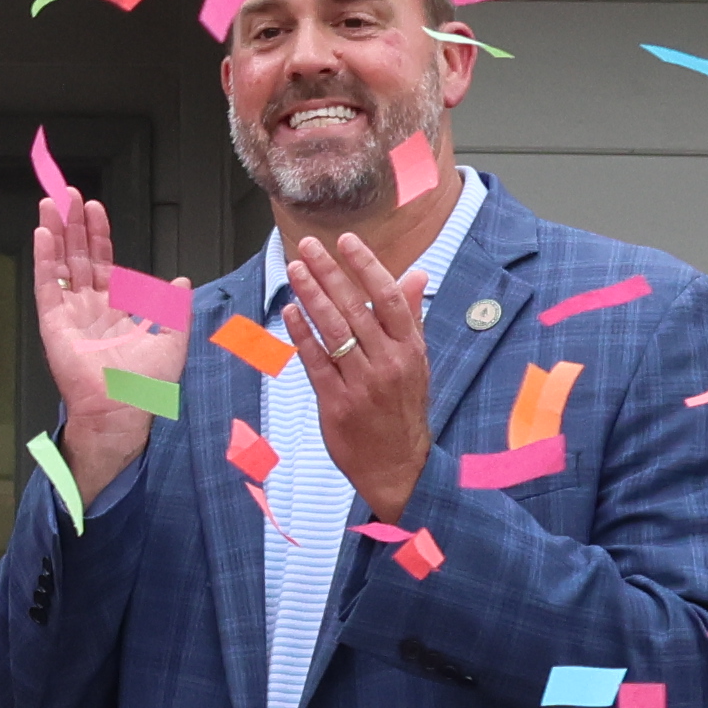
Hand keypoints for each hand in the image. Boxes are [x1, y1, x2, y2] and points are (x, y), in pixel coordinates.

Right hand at [28, 153, 166, 508]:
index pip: (102, 262)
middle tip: (67, 194)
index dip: (99, 235)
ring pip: (60, 264)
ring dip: (56, 232)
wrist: (124, 411)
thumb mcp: (171, 339)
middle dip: (73, 224)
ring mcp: (68, 313)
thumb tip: (181, 280)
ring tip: (51, 203)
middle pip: (77, 256)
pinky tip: (42, 234)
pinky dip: (44, 258)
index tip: (95, 208)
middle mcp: (88, 307)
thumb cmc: (146, 385)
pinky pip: (47, 284)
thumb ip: (174, 307)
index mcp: (114, 308)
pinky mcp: (53, 323)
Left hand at [285, 223, 437, 517]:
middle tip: (308, 246)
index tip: (347, 241)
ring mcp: (361, 383)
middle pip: (354, 308)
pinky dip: (301, 334)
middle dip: (329, 273)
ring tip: (295, 270)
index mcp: (409, 348)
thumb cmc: (404, 409)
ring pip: (332, 331)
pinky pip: (315, 361)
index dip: (366, 266)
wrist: (399, 466)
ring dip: (311, 296)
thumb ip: (411, 316)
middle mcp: (387, 362)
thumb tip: (417, 275)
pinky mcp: (337, 403)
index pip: (387, 297)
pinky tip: (289, 311)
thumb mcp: (417, 361)